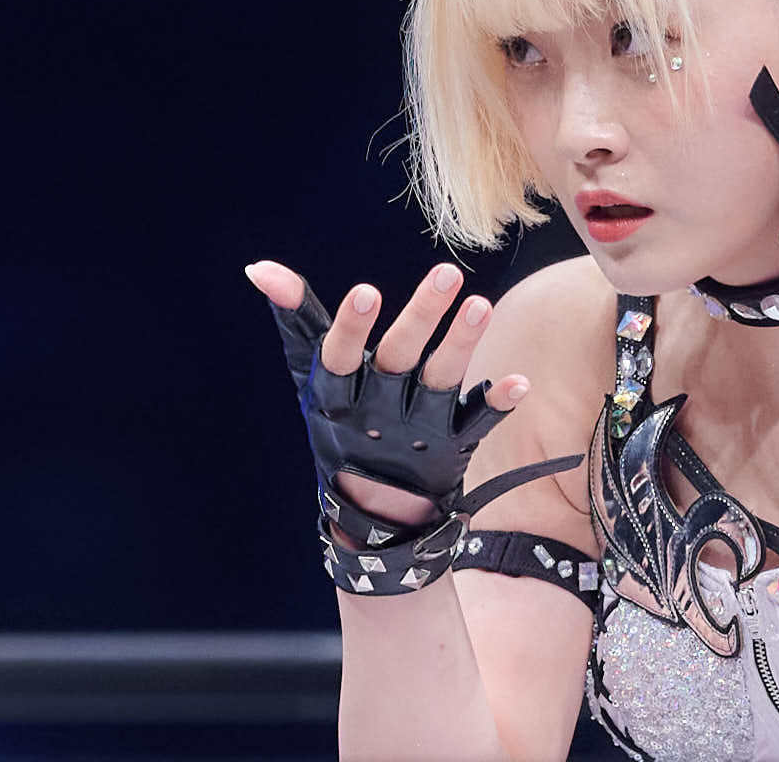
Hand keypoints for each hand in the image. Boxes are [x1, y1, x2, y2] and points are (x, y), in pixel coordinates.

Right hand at [244, 259, 530, 531]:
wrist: (371, 512)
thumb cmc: (339, 421)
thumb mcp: (310, 376)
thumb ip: (295, 318)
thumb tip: (259, 267)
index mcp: (337, 395)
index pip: (339, 357)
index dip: (351, 328)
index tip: (366, 292)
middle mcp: (377, 411)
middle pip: (399, 359)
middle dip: (422, 316)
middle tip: (447, 273)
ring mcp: (418, 430)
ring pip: (441, 383)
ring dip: (462, 344)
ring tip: (482, 304)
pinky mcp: (453, 445)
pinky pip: (478, 423)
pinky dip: (497, 403)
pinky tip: (519, 382)